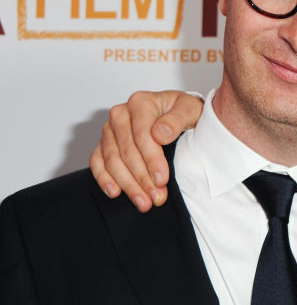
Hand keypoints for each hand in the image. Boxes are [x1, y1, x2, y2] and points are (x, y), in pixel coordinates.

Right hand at [89, 91, 203, 211]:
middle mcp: (121, 114)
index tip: (162, 180)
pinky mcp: (104, 143)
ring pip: (112, 160)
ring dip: (127, 184)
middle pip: (127, 151)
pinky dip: (104, 179)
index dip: (152, 160)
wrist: (179, 114)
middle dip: (142, 178)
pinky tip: (116, 192)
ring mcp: (110, 129)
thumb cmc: (185, 112)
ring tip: (143, 202)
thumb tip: (160, 133)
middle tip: (155, 197)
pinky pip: (98, 162)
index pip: (142, 136)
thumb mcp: (191, 110)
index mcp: (141, 102)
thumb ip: (178, 118)